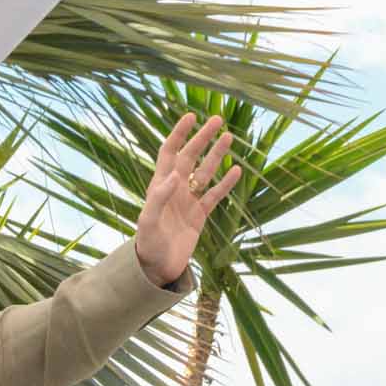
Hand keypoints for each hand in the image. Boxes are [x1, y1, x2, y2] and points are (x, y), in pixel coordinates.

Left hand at [134, 113, 241, 286]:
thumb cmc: (148, 246)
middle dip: (202, 138)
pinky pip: (214, 195)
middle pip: (190, 157)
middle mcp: (174, 190)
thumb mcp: (149, 223)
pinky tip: (237, 170)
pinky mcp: (199, 216)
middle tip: (218, 119)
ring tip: (229, 137)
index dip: (179, 133)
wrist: (157, 270)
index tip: (191, 116)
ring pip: (205, 172)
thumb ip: (158, 199)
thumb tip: (174, 176)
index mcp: (160, 186)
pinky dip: (225, 184)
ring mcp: (188, 201)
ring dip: (216, 155)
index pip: (169, 152)